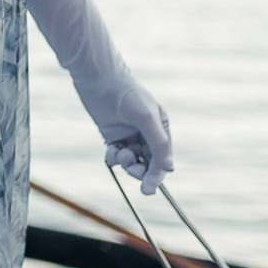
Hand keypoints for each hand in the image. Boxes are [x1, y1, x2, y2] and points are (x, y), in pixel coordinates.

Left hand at [90, 80, 175, 196]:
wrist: (98, 78)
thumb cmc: (126, 94)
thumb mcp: (146, 118)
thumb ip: (158, 143)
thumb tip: (169, 168)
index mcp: (161, 127)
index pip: (162, 158)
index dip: (156, 174)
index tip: (147, 189)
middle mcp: (147, 133)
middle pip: (148, 162)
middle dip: (140, 169)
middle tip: (129, 167)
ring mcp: (129, 135)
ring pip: (132, 160)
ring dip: (127, 162)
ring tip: (120, 153)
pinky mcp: (112, 135)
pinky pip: (116, 155)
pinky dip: (114, 157)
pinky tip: (110, 152)